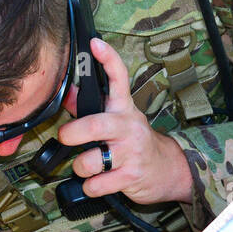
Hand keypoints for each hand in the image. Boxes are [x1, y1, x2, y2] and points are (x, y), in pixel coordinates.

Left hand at [57, 38, 193, 204]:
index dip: (107, 60)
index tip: (95, 44)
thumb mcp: (117, 119)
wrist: (168, 169)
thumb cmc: (134, 142)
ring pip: (91, 160)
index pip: (118, 78)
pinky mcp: (130, 176)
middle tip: (64, 136)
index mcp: (124, 109)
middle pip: (96, 125)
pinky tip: (95, 182)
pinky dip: (90, 186)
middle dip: (73, 133)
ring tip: (85, 166)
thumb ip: (90, 107)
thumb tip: (66, 91)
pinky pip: (97, 184)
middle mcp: (128, 127)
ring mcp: (130, 152)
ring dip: (80, 167)